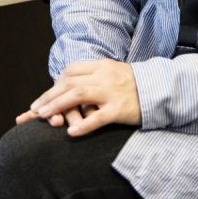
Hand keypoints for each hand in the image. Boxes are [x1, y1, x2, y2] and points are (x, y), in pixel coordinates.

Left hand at [15, 59, 140, 136]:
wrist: (162, 90)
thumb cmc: (135, 84)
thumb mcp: (113, 72)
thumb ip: (93, 76)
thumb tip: (70, 85)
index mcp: (101, 65)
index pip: (71, 70)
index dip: (55, 83)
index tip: (46, 96)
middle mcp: (104, 76)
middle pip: (69, 82)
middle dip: (49, 96)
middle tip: (35, 109)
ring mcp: (111, 92)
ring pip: (78, 95)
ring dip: (57, 106)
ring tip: (44, 117)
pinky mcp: (120, 109)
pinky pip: (98, 117)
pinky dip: (83, 125)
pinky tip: (71, 132)